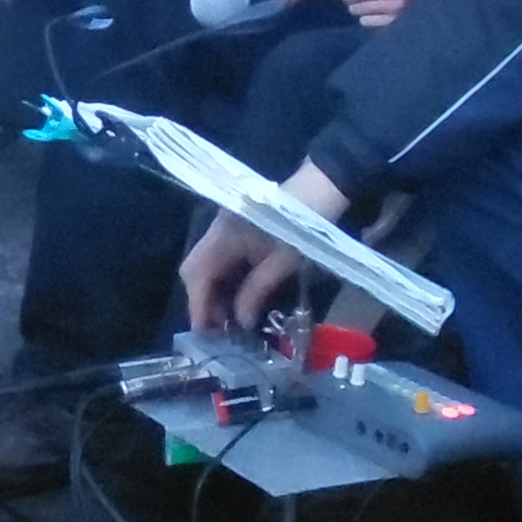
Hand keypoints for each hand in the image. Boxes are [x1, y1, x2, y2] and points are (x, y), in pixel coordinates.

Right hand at [181, 161, 350, 332]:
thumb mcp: (284, 263)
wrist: (325, 186)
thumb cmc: (305, 226)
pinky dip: (225, 281)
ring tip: (231, 320)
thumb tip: (240, 322)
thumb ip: (256, 292)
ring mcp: (225, 229)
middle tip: (220, 331)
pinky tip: (239, 299)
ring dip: (215, 293)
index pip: (197, 274)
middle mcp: (216, 230)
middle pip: (195, 270)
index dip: (198, 306)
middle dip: (204, 302)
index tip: (205, 334)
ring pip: (207, 266)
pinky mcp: (237, 230)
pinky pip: (221, 260)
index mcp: (223, 234)